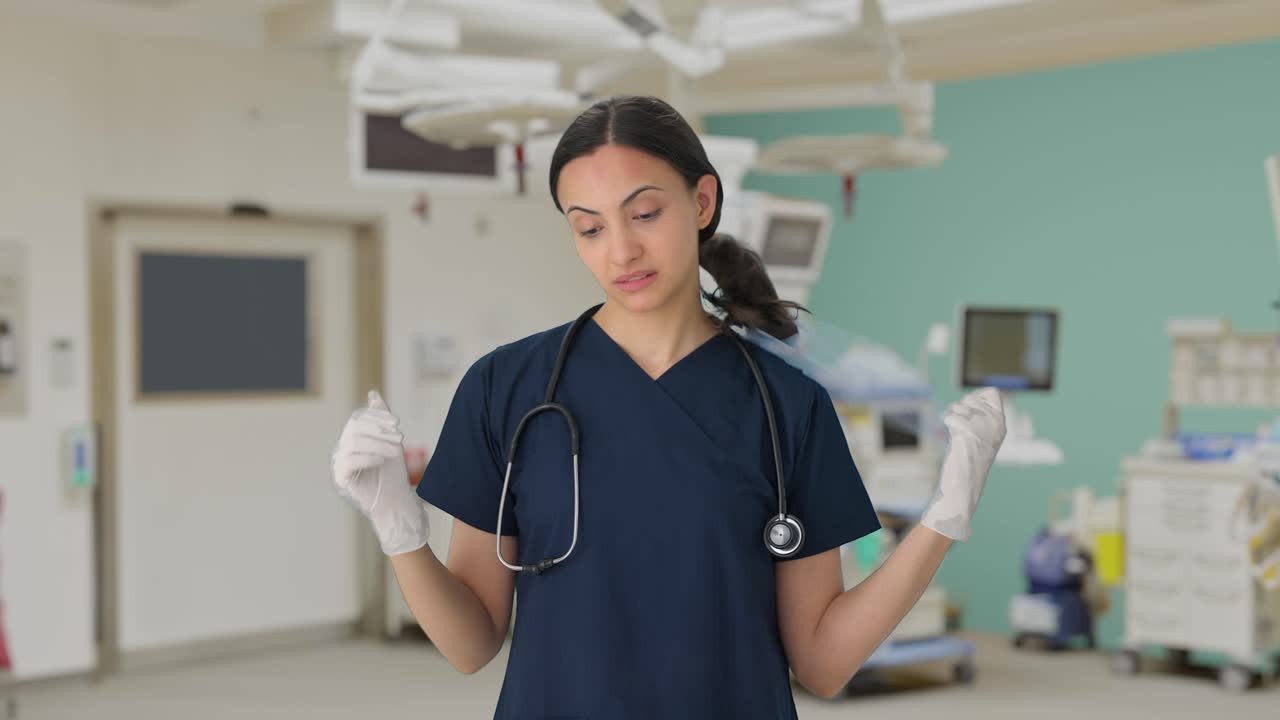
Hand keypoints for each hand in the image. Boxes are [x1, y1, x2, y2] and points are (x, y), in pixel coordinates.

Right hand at [331, 390, 429, 555]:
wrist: (395, 500)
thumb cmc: (393, 471)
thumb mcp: (390, 440)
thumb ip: (380, 417)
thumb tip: (373, 393)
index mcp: (353, 438)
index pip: (358, 418)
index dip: (377, 417)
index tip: (397, 422)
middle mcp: (343, 448)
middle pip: (354, 429)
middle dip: (378, 430)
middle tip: (399, 438)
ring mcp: (340, 462)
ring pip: (352, 443)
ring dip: (377, 444)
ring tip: (395, 451)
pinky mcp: (341, 477)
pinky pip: (348, 462)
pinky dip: (366, 457)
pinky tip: (381, 460)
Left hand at [920, 387, 1005, 541]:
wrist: (963, 486)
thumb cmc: (968, 463)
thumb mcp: (981, 436)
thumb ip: (981, 418)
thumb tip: (975, 397)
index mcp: (1001, 424)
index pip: (992, 392)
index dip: (976, 397)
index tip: (969, 412)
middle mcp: (996, 423)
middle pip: (971, 397)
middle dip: (960, 408)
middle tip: (959, 429)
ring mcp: (983, 427)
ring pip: (959, 405)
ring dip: (951, 417)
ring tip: (955, 435)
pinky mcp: (968, 431)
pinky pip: (949, 415)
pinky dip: (945, 423)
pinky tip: (950, 437)